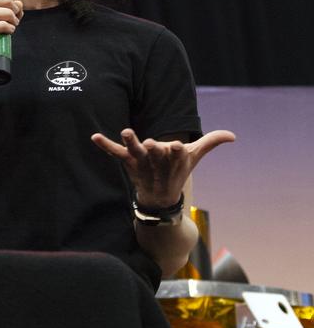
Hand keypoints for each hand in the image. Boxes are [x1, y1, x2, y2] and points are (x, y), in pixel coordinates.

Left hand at [90, 128, 235, 207]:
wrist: (159, 196)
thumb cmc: (178, 170)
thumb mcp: (195, 156)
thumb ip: (211, 142)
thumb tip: (233, 135)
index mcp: (175, 160)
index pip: (178, 155)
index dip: (177, 151)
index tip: (178, 146)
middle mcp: (158, 161)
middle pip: (156, 154)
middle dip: (154, 150)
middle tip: (151, 144)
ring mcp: (142, 162)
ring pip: (135, 151)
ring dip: (131, 142)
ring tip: (126, 131)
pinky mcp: (128, 161)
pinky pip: (115, 152)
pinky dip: (105, 145)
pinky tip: (94, 136)